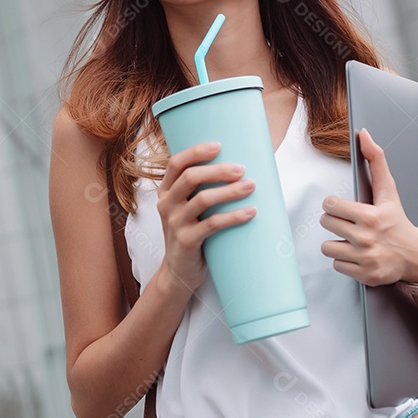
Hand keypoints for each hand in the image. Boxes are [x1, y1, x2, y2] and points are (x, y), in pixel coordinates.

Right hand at [156, 142, 256, 293]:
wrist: (178, 271)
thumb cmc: (190, 232)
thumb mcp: (186, 208)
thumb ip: (199, 190)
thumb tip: (237, 167)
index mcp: (165, 191)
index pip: (175, 163)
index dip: (196, 152)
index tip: (219, 145)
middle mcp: (166, 204)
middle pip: (191, 178)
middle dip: (219, 170)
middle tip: (242, 169)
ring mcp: (174, 223)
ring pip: (203, 199)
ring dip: (230, 191)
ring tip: (251, 186)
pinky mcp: (186, 241)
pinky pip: (212, 224)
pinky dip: (234, 216)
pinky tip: (251, 212)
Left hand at [319, 128, 417, 285]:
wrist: (417, 256)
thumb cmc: (397, 220)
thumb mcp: (389, 191)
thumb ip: (375, 161)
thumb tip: (363, 133)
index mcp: (370, 216)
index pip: (330, 205)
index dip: (334, 205)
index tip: (345, 208)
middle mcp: (367, 238)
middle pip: (326, 224)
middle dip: (335, 222)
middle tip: (349, 224)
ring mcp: (366, 258)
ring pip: (327, 247)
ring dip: (337, 244)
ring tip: (353, 241)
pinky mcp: (365, 276)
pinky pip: (336, 265)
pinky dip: (345, 262)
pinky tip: (359, 255)